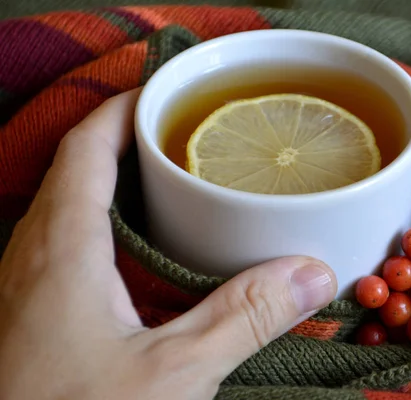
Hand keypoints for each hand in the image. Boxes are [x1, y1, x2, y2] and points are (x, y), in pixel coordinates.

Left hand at [0, 89, 336, 398]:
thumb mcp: (172, 375)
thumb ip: (243, 318)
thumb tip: (311, 274)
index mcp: (62, 247)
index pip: (87, 147)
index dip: (125, 111)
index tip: (167, 94)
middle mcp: (34, 254)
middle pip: (77, 167)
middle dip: (127, 139)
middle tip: (186, 136)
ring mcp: (29, 284)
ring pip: (69, 205)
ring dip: (115, 182)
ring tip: (172, 182)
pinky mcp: (34, 314)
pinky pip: (67, 244)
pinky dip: (106, 226)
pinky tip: (141, 256)